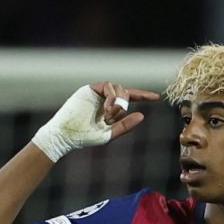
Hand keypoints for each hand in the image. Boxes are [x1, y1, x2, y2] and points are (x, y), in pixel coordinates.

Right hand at [32, 82, 159, 161]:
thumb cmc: (85, 137)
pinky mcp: (89, 89)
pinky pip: (108, 86)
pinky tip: (106, 111)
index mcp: (110, 108)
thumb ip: (125, 126)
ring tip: (107, 117)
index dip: (143, 96)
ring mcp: (97, 93)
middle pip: (126, 92)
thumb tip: (142, 115)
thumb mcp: (109, 134)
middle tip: (112, 119)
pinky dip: (112, 98)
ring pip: (119, 88)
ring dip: (118, 103)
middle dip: (125, 105)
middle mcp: (104, 98)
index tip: (157, 97)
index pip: (129, 98)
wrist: (66, 135)